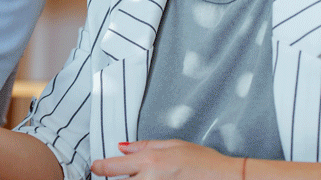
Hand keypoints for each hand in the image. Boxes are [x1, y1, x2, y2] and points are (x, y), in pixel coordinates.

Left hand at [90, 140, 242, 179]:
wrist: (224, 179)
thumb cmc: (203, 161)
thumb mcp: (173, 145)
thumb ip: (144, 146)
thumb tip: (122, 147)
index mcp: (150, 162)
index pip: (113, 167)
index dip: (100, 167)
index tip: (96, 167)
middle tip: (120, 174)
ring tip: (141, 176)